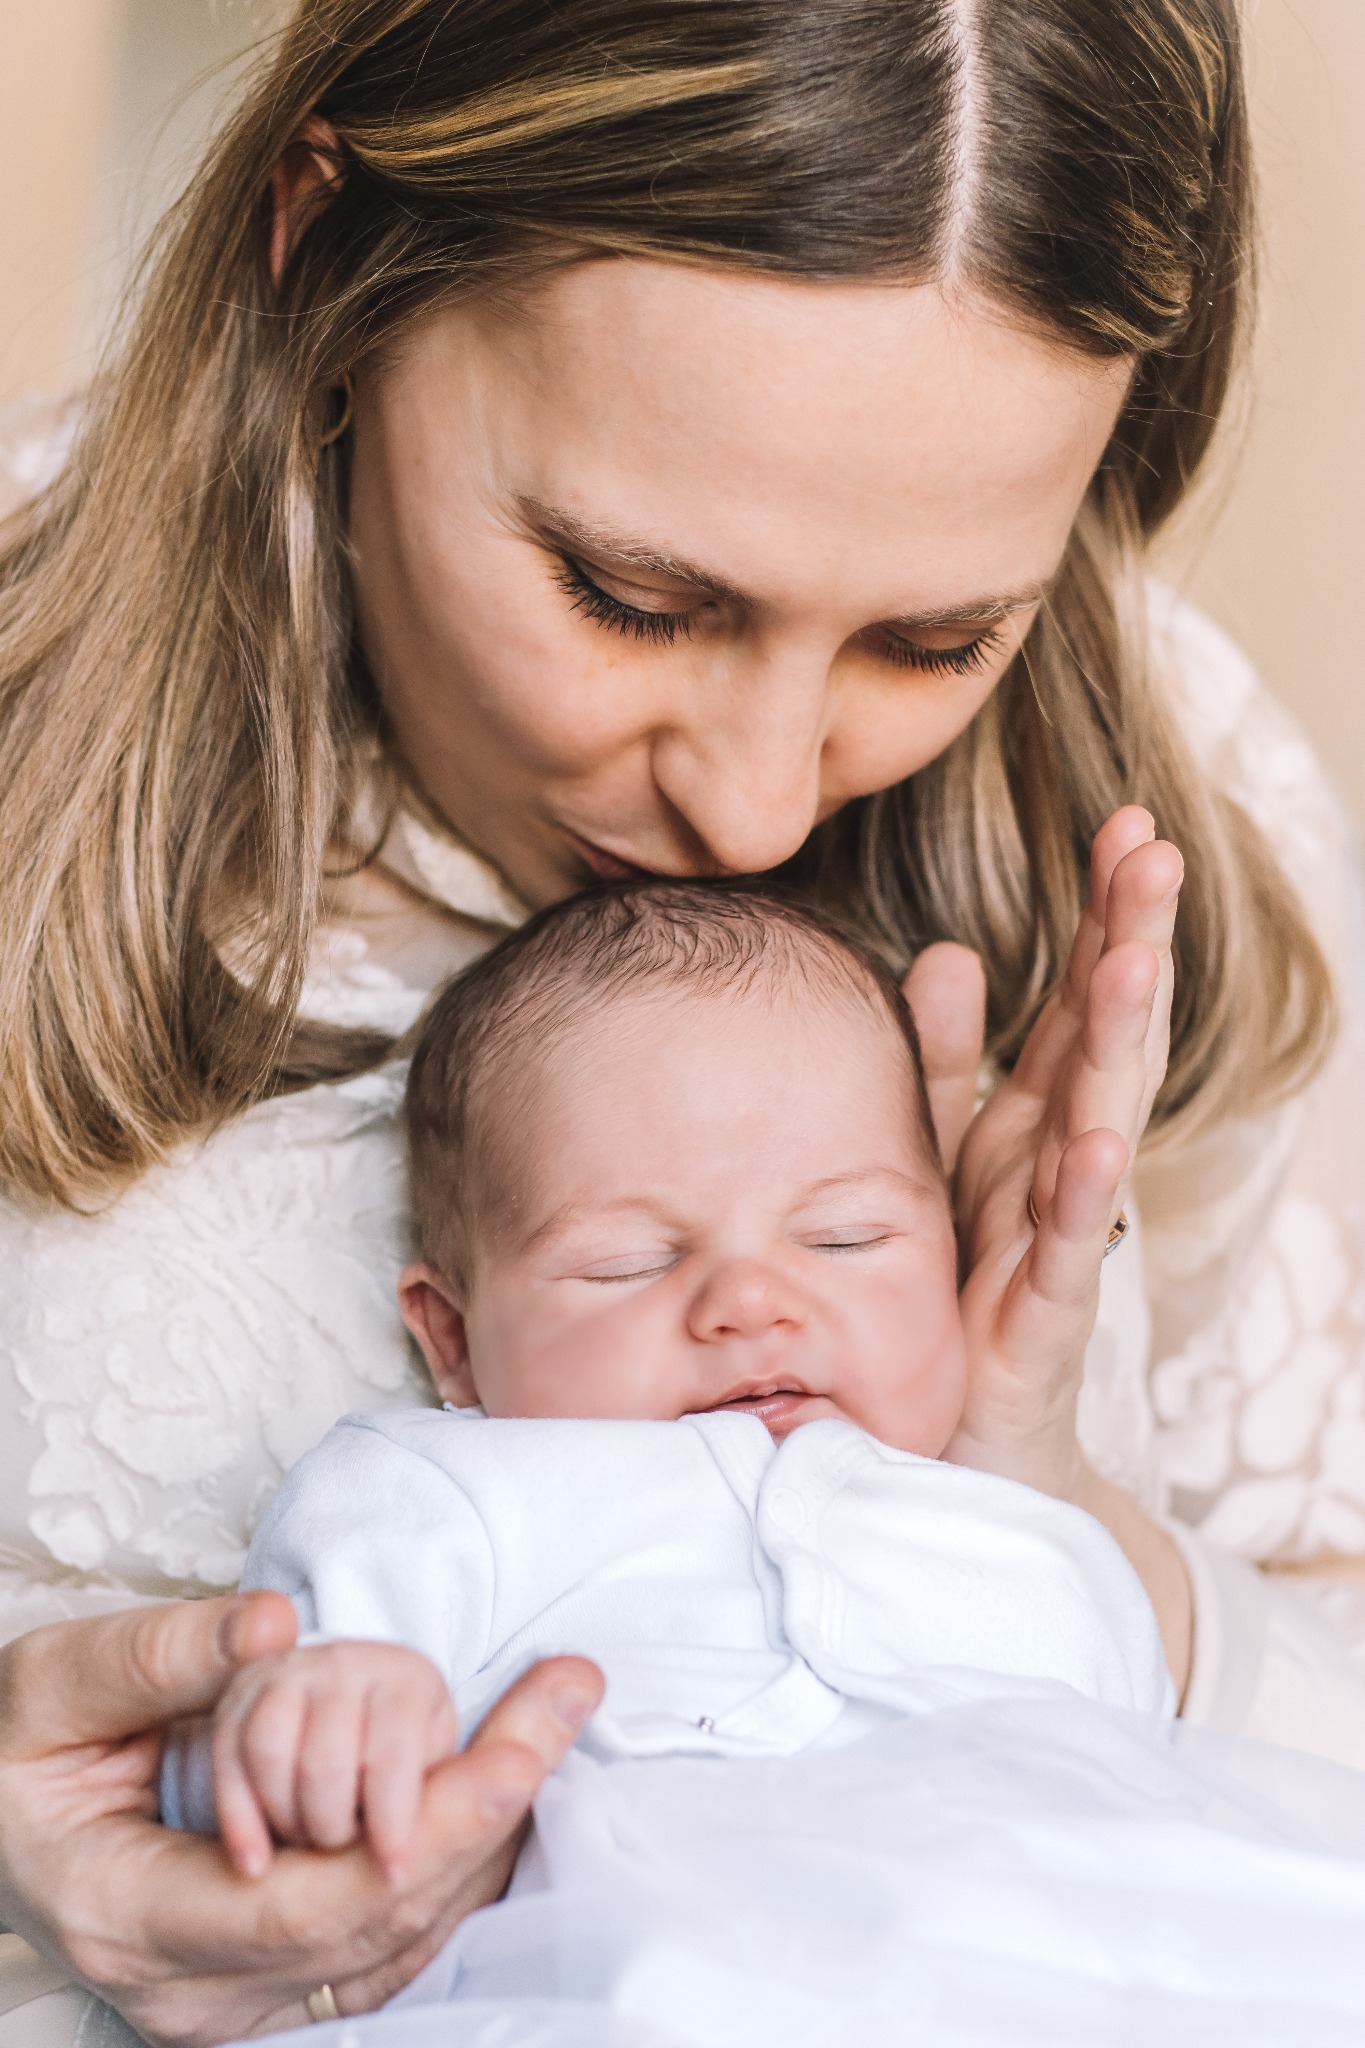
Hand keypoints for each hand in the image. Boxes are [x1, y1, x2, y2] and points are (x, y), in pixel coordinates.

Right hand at [0, 1595, 601, 2046]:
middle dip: (489, 1811)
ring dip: (485, 1838)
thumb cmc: (12, 1751)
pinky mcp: (260, 1984)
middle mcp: (190, 1988)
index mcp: (131, 1914)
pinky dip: (452, 1868)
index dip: (432, 1825)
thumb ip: (162, 1655)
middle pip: (379, 1925)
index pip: (318, 1899)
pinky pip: (382, 1946)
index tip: (519, 1745)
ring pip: (396, 1945)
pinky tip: (499, 1784)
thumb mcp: (55, 1682)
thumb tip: (275, 1624)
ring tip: (553, 1716)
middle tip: (569, 1693)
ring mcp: (227, 2002)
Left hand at [906, 806, 1181, 1497]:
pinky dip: (1083, 1192)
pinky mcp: (1041, 1319)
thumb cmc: (957, 1299)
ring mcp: (1059, 1239)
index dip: (1104, 916)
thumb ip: (939, 1066)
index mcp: (1033, 1122)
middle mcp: (1059, 1167)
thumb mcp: (936, 1163)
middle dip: (1132, 946)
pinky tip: (1099, 1135)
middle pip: (1104, 1042)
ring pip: (1098, 1125)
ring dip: (1122, 1043)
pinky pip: (1065, 1248)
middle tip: (1156, 851)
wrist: (957, 1448)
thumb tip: (951, 949)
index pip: (1080, 1002)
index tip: (1126, 823)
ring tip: (1138, 957)